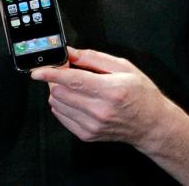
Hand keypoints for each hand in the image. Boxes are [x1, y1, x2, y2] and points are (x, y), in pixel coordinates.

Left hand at [31, 46, 171, 152]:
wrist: (151, 125)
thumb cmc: (141, 94)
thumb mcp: (123, 67)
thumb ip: (93, 58)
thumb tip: (70, 52)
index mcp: (110, 90)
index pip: (72, 81)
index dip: (51, 74)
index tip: (37, 70)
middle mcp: (99, 110)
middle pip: (59, 92)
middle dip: (55, 78)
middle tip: (65, 70)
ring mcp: (92, 125)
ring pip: (57, 104)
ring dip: (58, 91)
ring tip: (74, 85)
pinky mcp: (87, 135)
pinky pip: (61, 116)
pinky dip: (62, 104)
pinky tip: (76, 98)